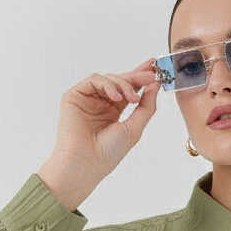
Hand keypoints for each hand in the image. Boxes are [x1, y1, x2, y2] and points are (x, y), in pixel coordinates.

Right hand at [37, 59, 161, 209]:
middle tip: (151, 74)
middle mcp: (100, 103)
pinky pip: (94, 80)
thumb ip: (146, 106)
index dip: (141, 77)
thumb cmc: (109, 152)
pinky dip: (108, 85)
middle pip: (120, 81)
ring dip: (124, 84)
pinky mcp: (75, 95)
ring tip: (133, 99)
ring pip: (109, 79)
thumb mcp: (135, 128)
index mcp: (113, 112)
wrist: (86, 163)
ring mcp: (87, 98)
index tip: (156, 67)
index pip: (128, 89)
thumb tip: (156, 84)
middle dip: (137, 76)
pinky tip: (116, 97)